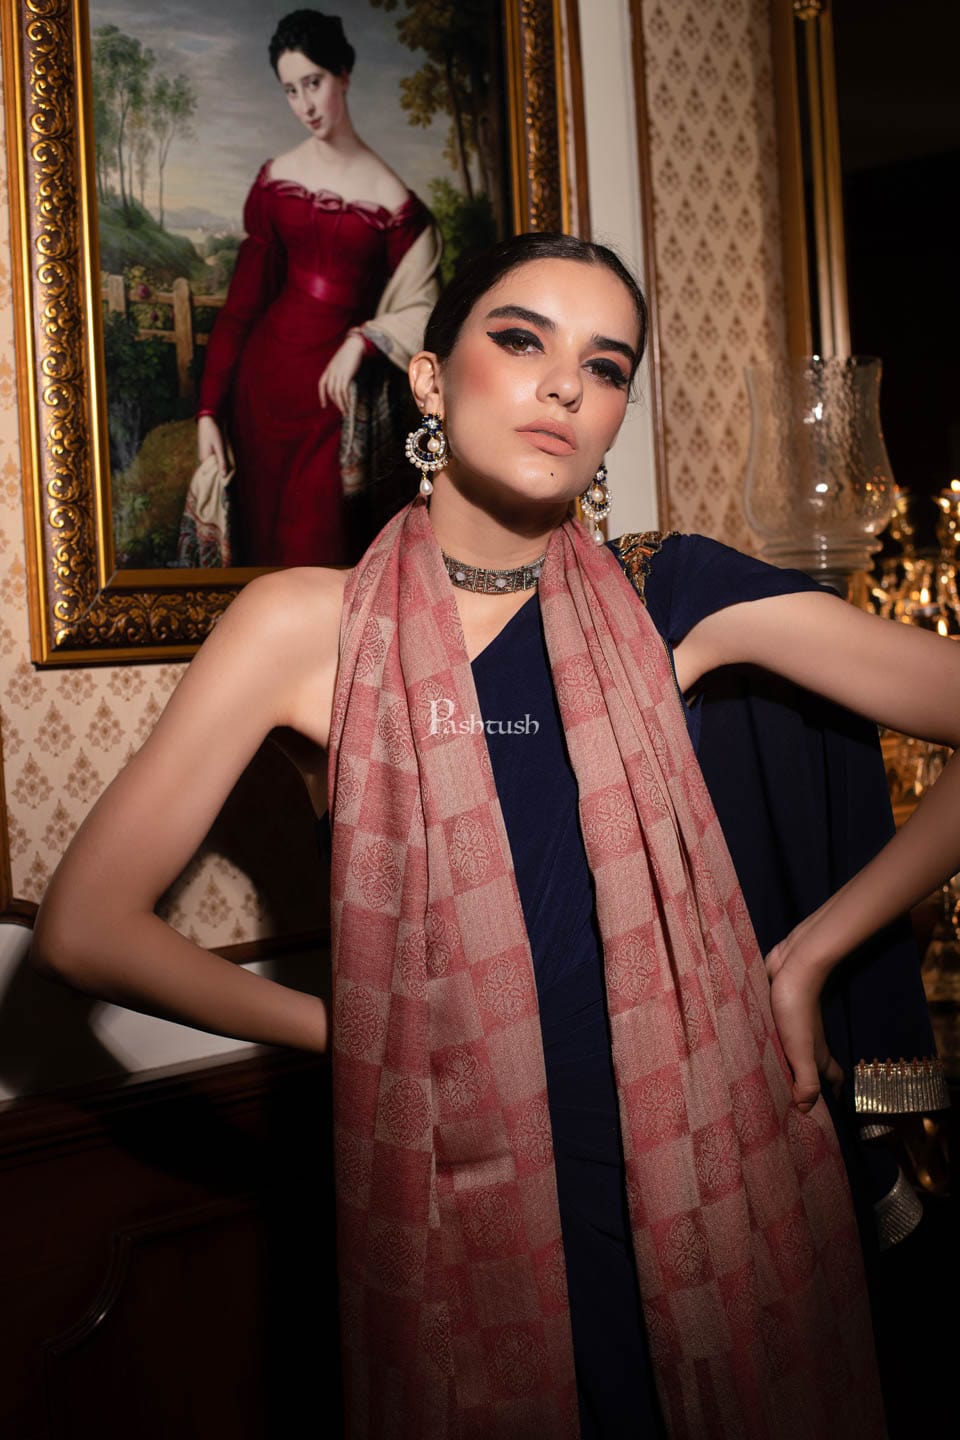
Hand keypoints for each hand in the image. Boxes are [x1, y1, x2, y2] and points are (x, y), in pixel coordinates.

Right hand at [197, 414, 226, 474]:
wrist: (209, 419)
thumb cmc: (214, 432)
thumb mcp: (220, 448)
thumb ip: (222, 462)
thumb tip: (224, 476)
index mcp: (204, 459)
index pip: (211, 475)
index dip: (219, 480)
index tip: (227, 485)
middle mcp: (203, 458)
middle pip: (212, 471)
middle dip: (220, 475)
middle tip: (230, 480)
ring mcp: (205, 454)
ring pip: (213, 465)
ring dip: (221, 468)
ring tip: (230, 474)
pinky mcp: (208, 451)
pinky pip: (214, 460)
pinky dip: (219, 462)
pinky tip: (226, 463)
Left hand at [318, 332, 365, 413]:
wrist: (355, 345)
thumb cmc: (350, 353)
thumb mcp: (341, 362)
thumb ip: (339, 371)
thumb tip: (342, 380)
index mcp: (329, 369)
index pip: (322, 384)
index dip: (322, 396)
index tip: (324, 406)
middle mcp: (331, 372)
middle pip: (330, 391)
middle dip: (335, 403)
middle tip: (341, 410)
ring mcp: (338, 373)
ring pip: (336, 393)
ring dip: (341, 404)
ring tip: (346, 412)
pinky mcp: (346, 375)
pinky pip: (343, 390)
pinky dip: (346, 399)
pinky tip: (349, 404)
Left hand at [765, 939, 843, 1112]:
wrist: (791, 967)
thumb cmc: (796, 1008)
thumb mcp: (801, 1050)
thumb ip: (806, 1080)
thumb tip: (805, 1109)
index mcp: (818, 1053)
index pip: (834, 1078)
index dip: (836, 1095)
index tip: (831, 1112)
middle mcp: (810, 1041)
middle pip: (816, 1066)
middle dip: (811, 1083)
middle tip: (796, 1102)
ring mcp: (795, 1026)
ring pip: (797, 1050)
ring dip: (790, 1065)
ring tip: (773, 1082)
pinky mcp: (779, 1011)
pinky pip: (779, 1033)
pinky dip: (774, 1045)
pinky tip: (757, 1050)